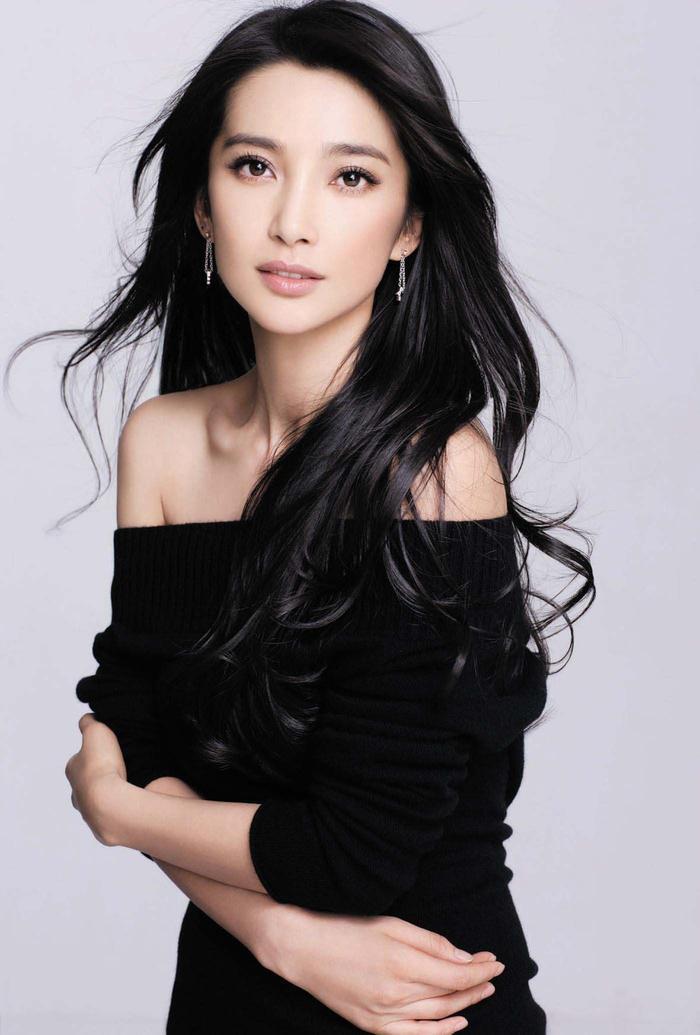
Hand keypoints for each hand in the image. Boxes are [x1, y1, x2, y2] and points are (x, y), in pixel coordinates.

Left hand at [64, 712, 126, 845]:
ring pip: (97, 800)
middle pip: (86, 781)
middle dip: (99, 775)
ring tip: (127, 786)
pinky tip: (130, 802)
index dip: (92, 752)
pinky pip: (111, 813)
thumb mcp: (96, 731)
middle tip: (118, 768)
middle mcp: (76, 792)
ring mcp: (88, 811)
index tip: (106, 749)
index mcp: (72, 769)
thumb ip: (89, 722)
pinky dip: (119, 807)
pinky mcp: (103, 826)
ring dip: (109, 793)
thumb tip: (88, 718)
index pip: (78, 758)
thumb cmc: (102, 766)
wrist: (111, 803)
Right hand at [268, 909, 503, 1033]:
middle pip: (450, 994)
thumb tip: (463, 957)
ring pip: (438, 1015)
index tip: (496, 960)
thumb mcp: (391, 923)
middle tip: (493, 971)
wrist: (304, 951)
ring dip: (465, 1004)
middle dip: (477, 984)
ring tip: (483, 991)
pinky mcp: (374, 1027)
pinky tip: (458, 1022)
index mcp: (403, 963)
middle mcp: (397, 994)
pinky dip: (441, 1031)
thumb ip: (430, 942)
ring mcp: (386, 1015)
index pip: (456, 973)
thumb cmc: (346, 930)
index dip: (481, 969)